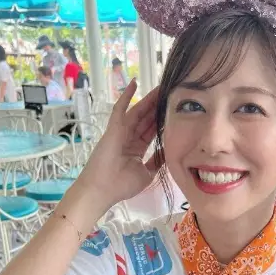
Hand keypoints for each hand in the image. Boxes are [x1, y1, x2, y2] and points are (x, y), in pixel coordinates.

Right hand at [75, 79, 160, 211]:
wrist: (102, 191)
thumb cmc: (121, 185)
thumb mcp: (147, 173)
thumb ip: (156, 161)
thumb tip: (167, 152)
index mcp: (136, 148)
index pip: (152, 130)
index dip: (162, 120)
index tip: (174, 110)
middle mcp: (129, 137)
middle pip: (147, 118)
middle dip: (158, 106)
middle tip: (172, 91)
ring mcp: (120, 131)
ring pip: (138, 111)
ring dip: (149, 99)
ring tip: (162, 86)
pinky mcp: (113, 128)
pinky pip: (121, 109)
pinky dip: (127, 96)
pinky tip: (135, 83)